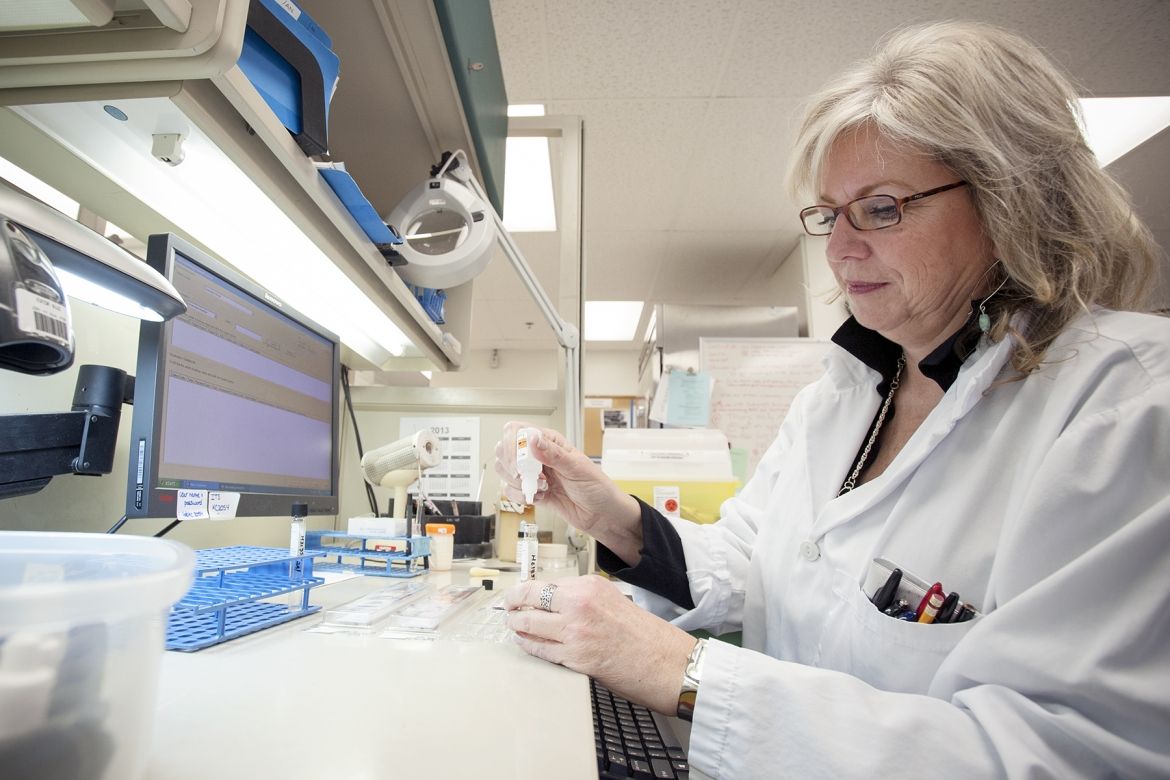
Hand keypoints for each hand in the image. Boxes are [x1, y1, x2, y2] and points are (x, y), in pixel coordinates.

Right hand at [493, 422, 640, 558]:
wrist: (601, 514)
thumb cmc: (596, 487)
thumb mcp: (577, 467)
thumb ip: (553, 454)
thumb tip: (533, 440)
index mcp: (549, 441)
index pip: (517, 432)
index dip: (512, 446)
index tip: (520, 463)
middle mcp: (537, 455)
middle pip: (504, 450)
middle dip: (512, 466)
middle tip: (531, 477)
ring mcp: (532, 473)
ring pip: (504, 471)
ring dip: (518, 482)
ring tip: (542, 488)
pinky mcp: (531, 491)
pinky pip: (510, 491)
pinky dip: (522, 497)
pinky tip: (541, 498)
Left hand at [504, 576, 696, 714]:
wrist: (664, 661)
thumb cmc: (644, 633)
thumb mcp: (613, 599)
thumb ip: (584, 596)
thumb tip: (554, 599)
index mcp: (589, 586)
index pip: (545, 583)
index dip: (525, 590)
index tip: (517, 593)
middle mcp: (579, 604)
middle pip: (530, 598)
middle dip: (513, 603)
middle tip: (507, 607)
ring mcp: (574, 631)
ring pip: (530, 624)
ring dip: (516, 625)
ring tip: (511, 625)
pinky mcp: (574, 657)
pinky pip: (540, 649)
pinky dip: (527, 645)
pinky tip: (523, 643)